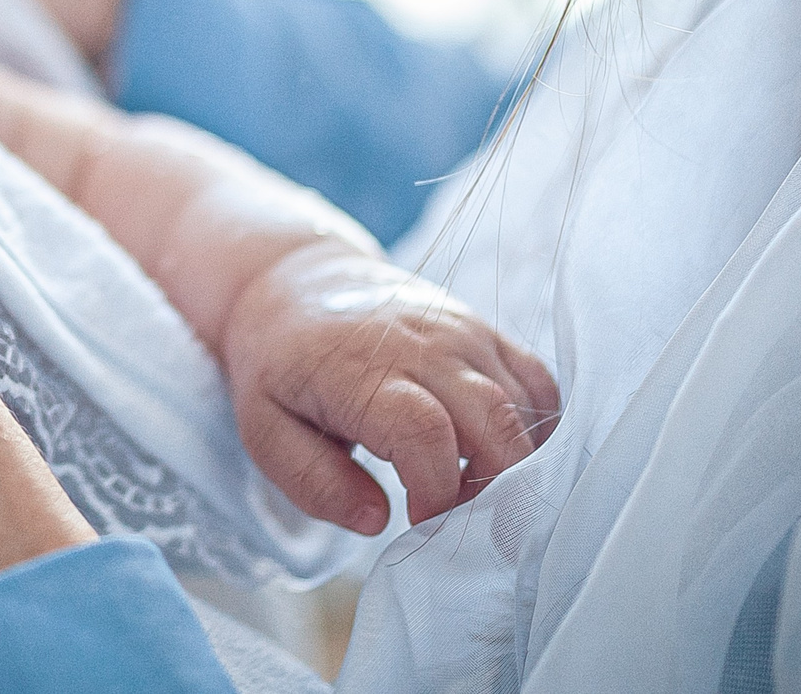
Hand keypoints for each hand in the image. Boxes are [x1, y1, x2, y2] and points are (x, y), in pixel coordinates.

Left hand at [222, 238, 559, 534]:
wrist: (296, 280)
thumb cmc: (280, 362)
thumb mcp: (262, 427)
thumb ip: (313, 482)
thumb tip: (377, 521)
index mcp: (360, 372)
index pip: (424, 434)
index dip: (437, 491)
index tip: (421, 521)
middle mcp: (421, 345)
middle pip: (492, 422)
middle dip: (493, 489)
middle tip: (464, 521)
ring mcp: (460, 331)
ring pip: (522, 407)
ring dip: (514, 462)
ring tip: (473, 487)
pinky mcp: (483, 328)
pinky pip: (537, 381)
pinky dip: (534, 425)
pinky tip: (498, 450)